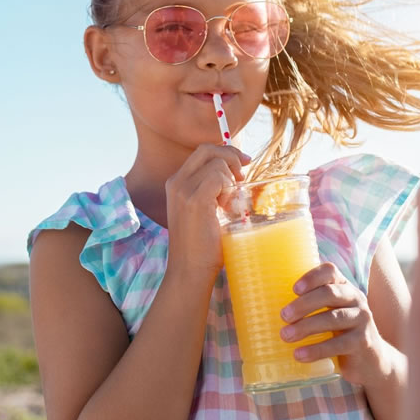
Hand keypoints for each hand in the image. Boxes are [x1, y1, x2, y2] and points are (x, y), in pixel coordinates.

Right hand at [164, 144, 250, 282]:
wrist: (189, 270)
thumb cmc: (201, 244)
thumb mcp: (204, 209)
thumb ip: (213, 189)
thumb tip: (237, 173)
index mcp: (176, 183)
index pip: (203, 152)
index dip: (225, 152)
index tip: (243, 164)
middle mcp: (176, 182)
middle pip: (208, 149)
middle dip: (231, 156)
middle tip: (243, 176)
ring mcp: (183, 190)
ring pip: (218, 164)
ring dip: (230, 181)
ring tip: (228, 205)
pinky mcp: (194, 200)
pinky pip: (219, 177)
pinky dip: (229, 189)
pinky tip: (226, 208)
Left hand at [279, 262, 392, 387]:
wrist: (372, 361)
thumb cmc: (341, 333)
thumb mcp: (330, 313)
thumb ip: (311, 306)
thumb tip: (266, 305)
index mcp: (344, 287)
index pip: (330, 271)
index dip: (312, 277)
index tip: (294, 289)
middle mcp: (356, 298)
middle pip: (329, 294)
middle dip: (303, 304)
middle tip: (283, 316)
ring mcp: (362, 320)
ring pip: (333, 319)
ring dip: (306, 327)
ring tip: (285, 336)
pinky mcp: (364, 343)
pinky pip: (338, 344)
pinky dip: (316, 350)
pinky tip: (299, 355)